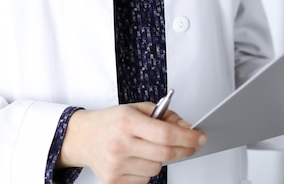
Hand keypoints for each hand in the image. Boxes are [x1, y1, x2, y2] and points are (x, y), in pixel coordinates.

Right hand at [57, 102, 206, 182]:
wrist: (83, 137)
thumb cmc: (110, 121)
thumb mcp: (135, 108)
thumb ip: (162, 115)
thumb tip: (185, 127)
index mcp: (127, 122)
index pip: (165, 134)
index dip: (188, 137)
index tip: (200, 136)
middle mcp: (121, 144)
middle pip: (166, 154)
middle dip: (185, 149)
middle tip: (193, 144)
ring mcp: (117, 165)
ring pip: (157, 168)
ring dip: (161, 158)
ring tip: (147, 147)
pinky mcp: (114, 181)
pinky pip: (145, 179)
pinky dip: (147, 169)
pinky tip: (137, 158)